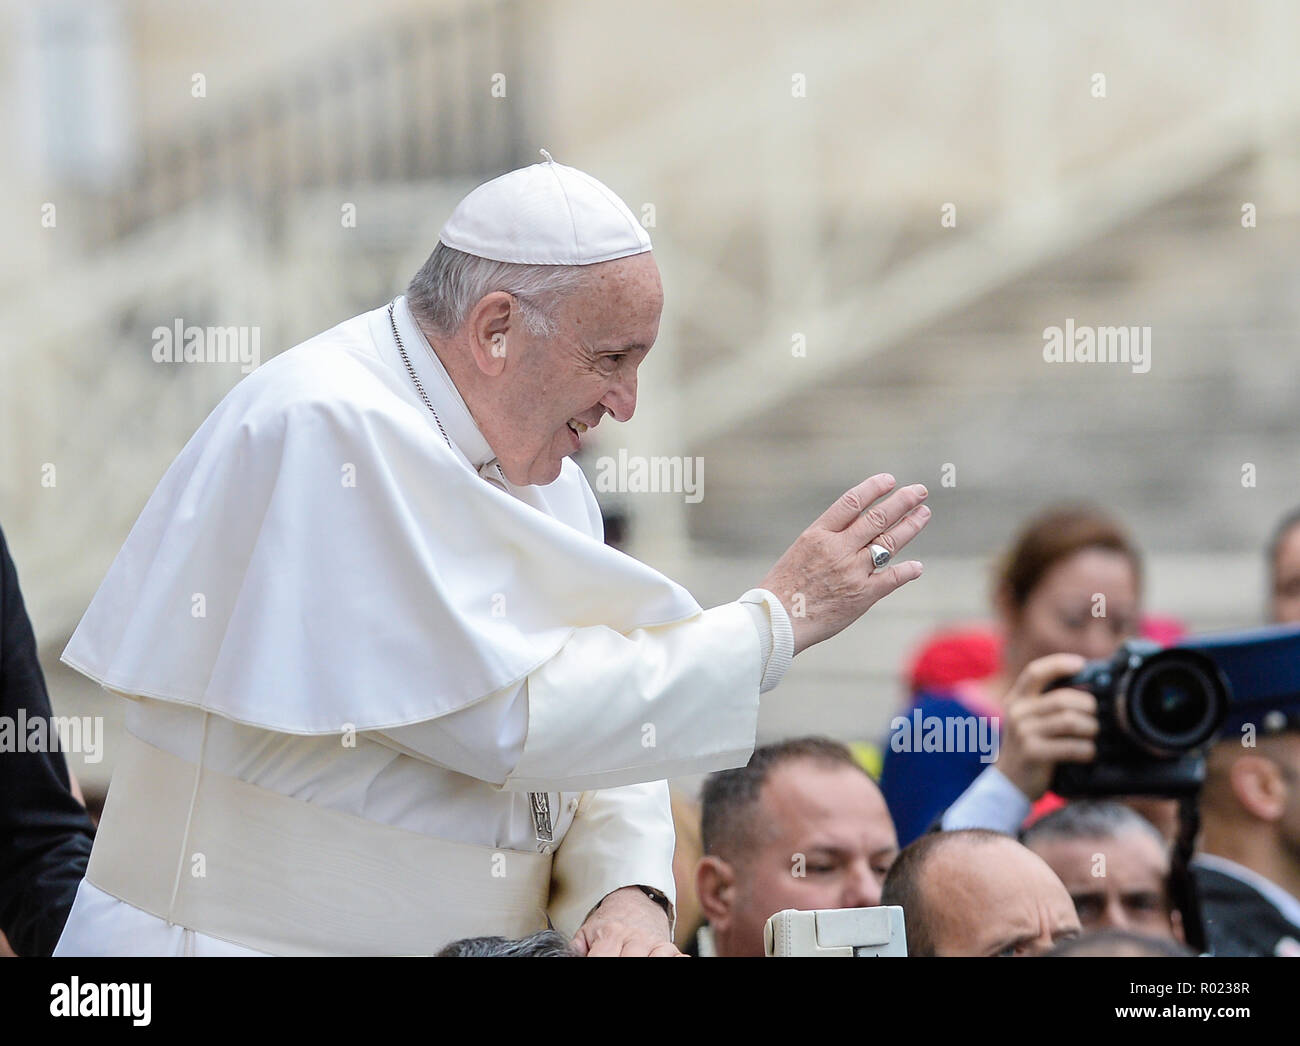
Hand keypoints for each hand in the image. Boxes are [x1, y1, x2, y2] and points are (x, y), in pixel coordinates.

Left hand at [569, 886, 682, 956]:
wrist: (635, 899)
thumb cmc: (610, 920)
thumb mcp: (588, 930)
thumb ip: (577, 949)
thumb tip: (568, 957)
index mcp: (610, 934)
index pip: (603, 959)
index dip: (599, 964)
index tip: (597, 967)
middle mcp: (633, 938)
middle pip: (629, 961)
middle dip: (621, 965)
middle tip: (617, 962)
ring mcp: (652, 942)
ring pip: (654, 959)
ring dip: (645, 962)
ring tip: (637, 961)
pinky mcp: (668, 946)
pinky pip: (676, 955)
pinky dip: (673, 959)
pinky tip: (667, 959)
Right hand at [759, 474, 929, 654]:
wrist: (777, 620)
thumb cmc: (783, 587)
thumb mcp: (800, 551)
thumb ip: (827, 539)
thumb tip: (855, 526)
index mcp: (818, 534)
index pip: (851, 502)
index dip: (873, 488)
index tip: (890, 480)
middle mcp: (838, 548)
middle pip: (877, 517)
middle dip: (902, 501)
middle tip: (920, 491)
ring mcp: (852, 571)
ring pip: (889, 542)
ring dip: (910, 526)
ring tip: (924, 514)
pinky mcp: (862, 595)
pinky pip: (891, 578)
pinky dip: (907, 571)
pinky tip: (917, 566)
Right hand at [995, 653, 1098, 799]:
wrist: (1009, 783)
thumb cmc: (1031, 747)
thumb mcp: (1029, 720)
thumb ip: (1048, 704)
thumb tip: (1089, 690)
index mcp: (1016, 699)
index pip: (1035, 672)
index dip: (1059, 664)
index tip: (1081, 664)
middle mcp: (1017, 712)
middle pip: (1062, 699)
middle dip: (1088, 706)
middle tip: (1096, 715)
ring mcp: (1023, 733)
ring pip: (1070, 721)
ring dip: (1090, 728)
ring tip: (1093, 735)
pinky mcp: (1033, 753)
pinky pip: (1071, 747)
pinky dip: (1087, 750)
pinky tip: (1089, 753)